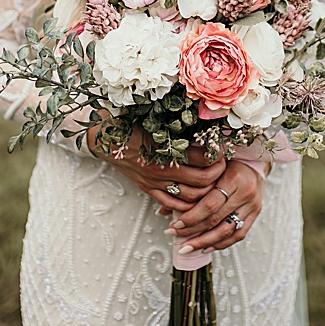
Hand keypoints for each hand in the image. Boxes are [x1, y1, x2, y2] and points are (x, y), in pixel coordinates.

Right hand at [87, 122, 225, 212]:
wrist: (102, 137)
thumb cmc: (127, 124)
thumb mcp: (153, 120)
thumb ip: (177, 127)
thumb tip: (204, 125)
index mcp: (163, 149)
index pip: (202, 158)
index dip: (217, 154)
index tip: (222, 148)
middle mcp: (161, 170)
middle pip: (202, 181)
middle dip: (218, 174)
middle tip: (222, 164)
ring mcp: (154, 182)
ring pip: (191, 197)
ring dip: (206, 190)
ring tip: (212, 179)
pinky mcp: (148, 189)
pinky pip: (172, 204)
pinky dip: (188, 205)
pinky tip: (195, 197)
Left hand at [165, 159, 268, 254]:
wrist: (254, 160)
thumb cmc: (226, 161)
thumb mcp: (208, 168)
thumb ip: (190, 187)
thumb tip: (163, 210)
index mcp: (233, 178)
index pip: (210, 205)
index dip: (191, 218)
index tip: (174, 225)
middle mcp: (245, 193)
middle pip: (216, 219)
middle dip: (193, 232)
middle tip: (175, 236)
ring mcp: (252, 205)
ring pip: (228, 231)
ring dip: (205, 242)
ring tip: (188, 247)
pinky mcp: (255, 213)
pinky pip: (239, 234)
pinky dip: (222, 244)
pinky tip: (206, 247)